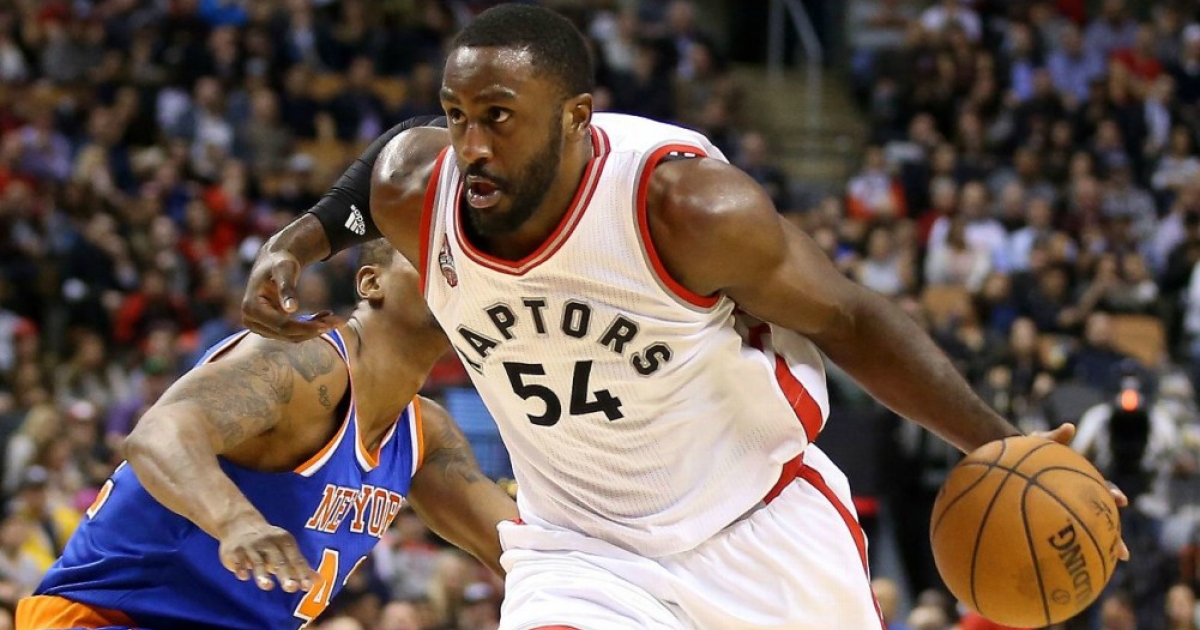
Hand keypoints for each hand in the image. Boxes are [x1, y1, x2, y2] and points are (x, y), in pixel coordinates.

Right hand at [217, 516, 316, 592]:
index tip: (307, 586)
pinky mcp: (234, 551)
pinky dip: (240, 568)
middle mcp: (268, 542)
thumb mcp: (285, 549)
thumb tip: (318, 580)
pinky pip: (238, 561)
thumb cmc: (268, 542)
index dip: (302, 573)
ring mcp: (251, 546)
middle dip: (285, 574)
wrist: (239, 524)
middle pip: (278, 560)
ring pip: (257, 562)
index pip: (295, 559)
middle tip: (291, 588)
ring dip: (262, 574)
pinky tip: (244, 576)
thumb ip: (300, 566)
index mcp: (284, 541)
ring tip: (268, 586)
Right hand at [241, 248, 342, 340]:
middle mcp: (251, 320)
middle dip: (313, 329)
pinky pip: (292, 332)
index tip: (327, 325)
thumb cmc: (281, 261)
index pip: (281, 326)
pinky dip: (310, 326)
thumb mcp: (285, 270)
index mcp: (250, 308)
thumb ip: (287, 288)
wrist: (275, 260)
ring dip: (314, 329)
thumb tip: (290, 310)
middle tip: (338, 322)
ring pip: (291, 336)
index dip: (305, 327)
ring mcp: (259, 326)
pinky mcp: (269, 327)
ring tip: (336, 319)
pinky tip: (326, 315)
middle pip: (286, 334)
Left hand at [1030, 423, 1130, 560]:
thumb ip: (1053, 437)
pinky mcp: (1049, 519)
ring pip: (1083, 533)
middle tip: (1122, 552)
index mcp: (1079, 481)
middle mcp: (1077, 498)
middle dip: (1111, 535)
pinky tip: (1060, 568)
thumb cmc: (1026, 451)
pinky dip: (1059, 549)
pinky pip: (1053, 536)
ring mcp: (1063, 510)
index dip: (1111, 494)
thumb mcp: (1038, 442)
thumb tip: (1068, 428)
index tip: (1120, 500)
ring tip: (1102, 568)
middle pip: (1099, 520)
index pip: (1101, 488)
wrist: (1008, 463)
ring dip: (1094, 550)